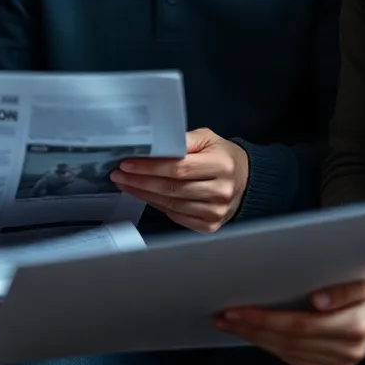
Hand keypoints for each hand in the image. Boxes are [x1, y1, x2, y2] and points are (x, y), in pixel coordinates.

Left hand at [111, 128, 248, 232]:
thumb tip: (153, 144)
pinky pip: (175, 216)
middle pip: (171, 188)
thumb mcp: (207, 139)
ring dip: (143, 194)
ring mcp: (215, 211)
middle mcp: (220, 191)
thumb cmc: (222, 156)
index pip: (178, 168)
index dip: (150, 167)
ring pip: (170, 204)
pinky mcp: (209, 225)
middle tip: (119, 174)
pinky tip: (144, 195)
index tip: (128, 164)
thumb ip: (182, 140)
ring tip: (125, 184)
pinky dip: (156, 205)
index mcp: (221, 165)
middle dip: (140, 181)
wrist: (245, 179)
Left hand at [214, 271, 364, 364]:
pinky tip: (253, 334)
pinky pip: (295, 360)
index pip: (299, 325)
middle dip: (252, 328)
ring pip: (288, 353)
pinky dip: (270, 347)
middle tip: (223, 315)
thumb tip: (318, 300)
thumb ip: (345, 288)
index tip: (238, 309)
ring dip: (256, 339)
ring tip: (230, 323)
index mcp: (355, 325)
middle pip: (289, 341)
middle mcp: (348, 350)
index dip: (265, 319)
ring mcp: (340, 363)